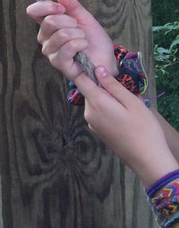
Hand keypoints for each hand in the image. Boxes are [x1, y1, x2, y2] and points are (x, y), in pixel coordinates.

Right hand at [26, 0, 116, 80]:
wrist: (105, 59)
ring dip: (79, 35)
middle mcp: (45, 37)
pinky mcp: (58, 62)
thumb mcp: (85, 19)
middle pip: (50, 21)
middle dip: (70, 22)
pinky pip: (69, 46)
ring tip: (83, 40)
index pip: (34, 11)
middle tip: (79, 29)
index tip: (62, 8)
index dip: (46, 6)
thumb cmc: (94, 41)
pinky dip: (81, 44)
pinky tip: (83, 48)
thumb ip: (73, 6)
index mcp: (48, 25)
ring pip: (62, 34)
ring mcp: (50, 50)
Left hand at [75, 66, 178, 187]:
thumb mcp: (132, 102)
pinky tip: (124, 118)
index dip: (87, 70)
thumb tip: (98, 69)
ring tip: (128, 107)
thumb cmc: (144, 129)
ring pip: (95, 103)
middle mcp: (88, 113)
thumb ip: (113, 85)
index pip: (81, 80)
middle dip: (103, 88)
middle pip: (89, 92)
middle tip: (125, 92)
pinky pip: (99, 114)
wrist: (147, 160)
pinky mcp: (98, 132)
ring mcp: (92, 124)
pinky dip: (108, 110)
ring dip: (107, 100)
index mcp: (96, 103)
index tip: (99, 66)